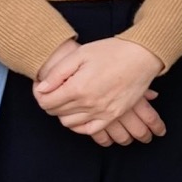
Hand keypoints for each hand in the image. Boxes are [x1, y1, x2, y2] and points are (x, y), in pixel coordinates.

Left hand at [33, 36, 164, 140]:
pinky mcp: (112, 116)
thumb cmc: (111, 51)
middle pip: (56, 112)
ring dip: (63, 112)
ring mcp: (101, 112)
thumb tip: (41, 88)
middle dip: (50, 101)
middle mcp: (88, 104)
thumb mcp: (80, 54)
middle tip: (54, 89)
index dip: (40, 94)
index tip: (42, 86)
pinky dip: (79, 125)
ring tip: (67, 98)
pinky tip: (79, 113)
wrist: (141, 57)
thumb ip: (58, 72)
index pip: (46, 102)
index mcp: (77, 87)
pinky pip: (89, 130)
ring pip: (69, 123)